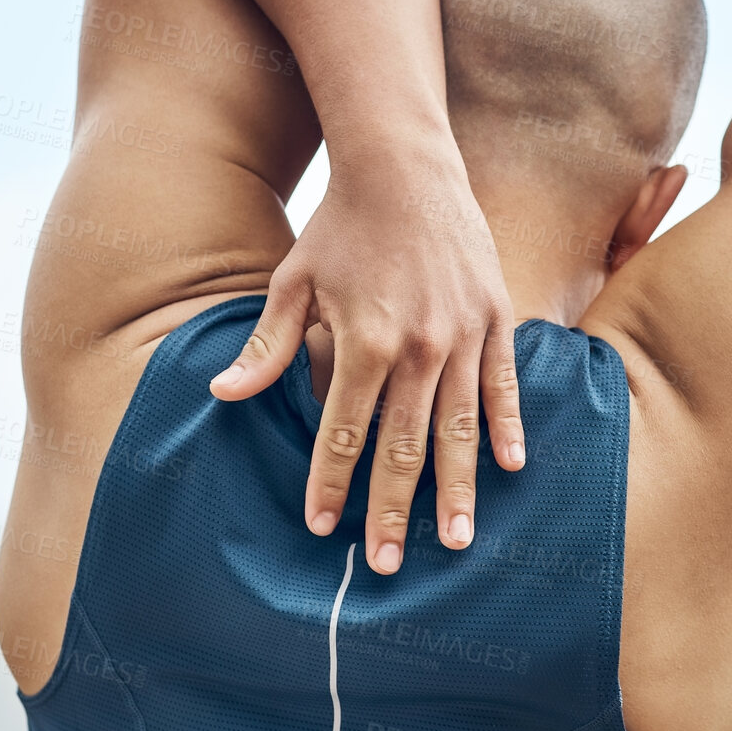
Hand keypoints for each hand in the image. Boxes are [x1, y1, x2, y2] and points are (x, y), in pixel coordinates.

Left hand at [209, 145, 525, 575]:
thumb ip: (267, 348)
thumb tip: (221, 396)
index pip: (344, 434)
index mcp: (364, 343)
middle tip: (386, 566)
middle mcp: (418, 347)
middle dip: (393, 512)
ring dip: (457, 490)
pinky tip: (510, 468)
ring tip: (457, 541)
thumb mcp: (293, 283)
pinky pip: (503, 385)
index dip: (332, 485)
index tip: (324, 529)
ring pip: (460, 429)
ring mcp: (463, 334)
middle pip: (404, 448)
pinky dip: (506, 427)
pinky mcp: (495, 316)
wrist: (403, 163)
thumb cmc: (340, 226)